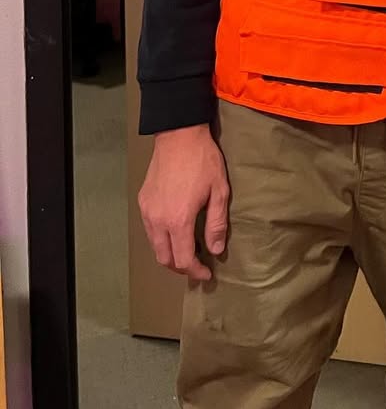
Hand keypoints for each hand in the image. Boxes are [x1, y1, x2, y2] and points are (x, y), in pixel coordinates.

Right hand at [138, 123, 229, 279]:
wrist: (179, 135)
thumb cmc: (203, 161)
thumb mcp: (219, 191)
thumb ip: (216, 224)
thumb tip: (216, 250)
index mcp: (178, 220)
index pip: (183, 259)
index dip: (195, 271)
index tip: (207, 273)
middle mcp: (157, 220)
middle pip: (164, 258)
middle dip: (180, 267)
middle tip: (197, 266)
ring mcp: (147, 211)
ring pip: (154, 245)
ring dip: (170, 253)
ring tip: (187, 250)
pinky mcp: (143, 201)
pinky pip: (150, 229)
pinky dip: (162, 238)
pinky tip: (176, 231)